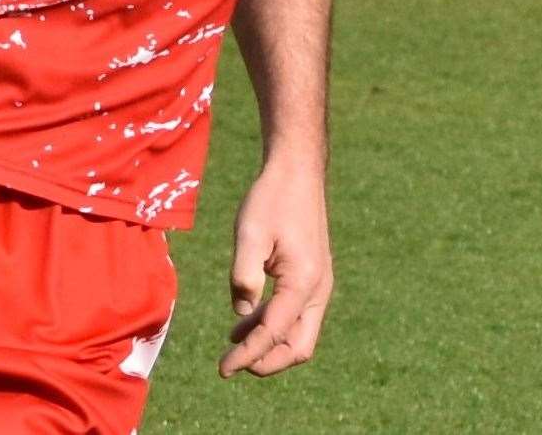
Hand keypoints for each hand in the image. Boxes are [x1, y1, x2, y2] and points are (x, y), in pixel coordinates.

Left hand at [219, 160, 333, 378]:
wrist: (297, 171)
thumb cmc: (272, 198)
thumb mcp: (250, 232)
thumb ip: (244, 275)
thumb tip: (241, 314)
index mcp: (304, 282)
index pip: (274, 333)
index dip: (247, 355)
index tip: (222, 368)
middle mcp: (318, 290)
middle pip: (297, 346)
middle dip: (266, 361)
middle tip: (232, 363)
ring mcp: (319, 284)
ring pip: (299, 333)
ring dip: (268, 342)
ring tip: (232, 341)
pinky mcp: (312, 277)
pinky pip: (296, 314)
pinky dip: (274, 323)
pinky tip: (246, 318)